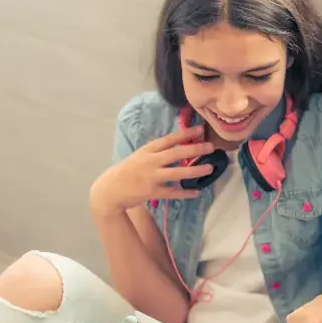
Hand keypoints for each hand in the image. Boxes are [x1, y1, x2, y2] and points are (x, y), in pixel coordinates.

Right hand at [90, 127, 214, 217]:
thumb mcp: (140, 156)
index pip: (169, 139)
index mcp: (148, 150)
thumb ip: (157, 153)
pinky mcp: (152, 192)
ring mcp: (152, 176)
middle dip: (195, 149)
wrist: (110, 189)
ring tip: (210, 169)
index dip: (185, 134)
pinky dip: (185, 193)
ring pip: (178, 173)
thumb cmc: (127, 171)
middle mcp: (150, 161)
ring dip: (195, 170)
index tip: (200, 129)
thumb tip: (178, 147)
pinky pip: (173, 192)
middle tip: (211, 147)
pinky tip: (196, 192)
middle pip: (176, 153)